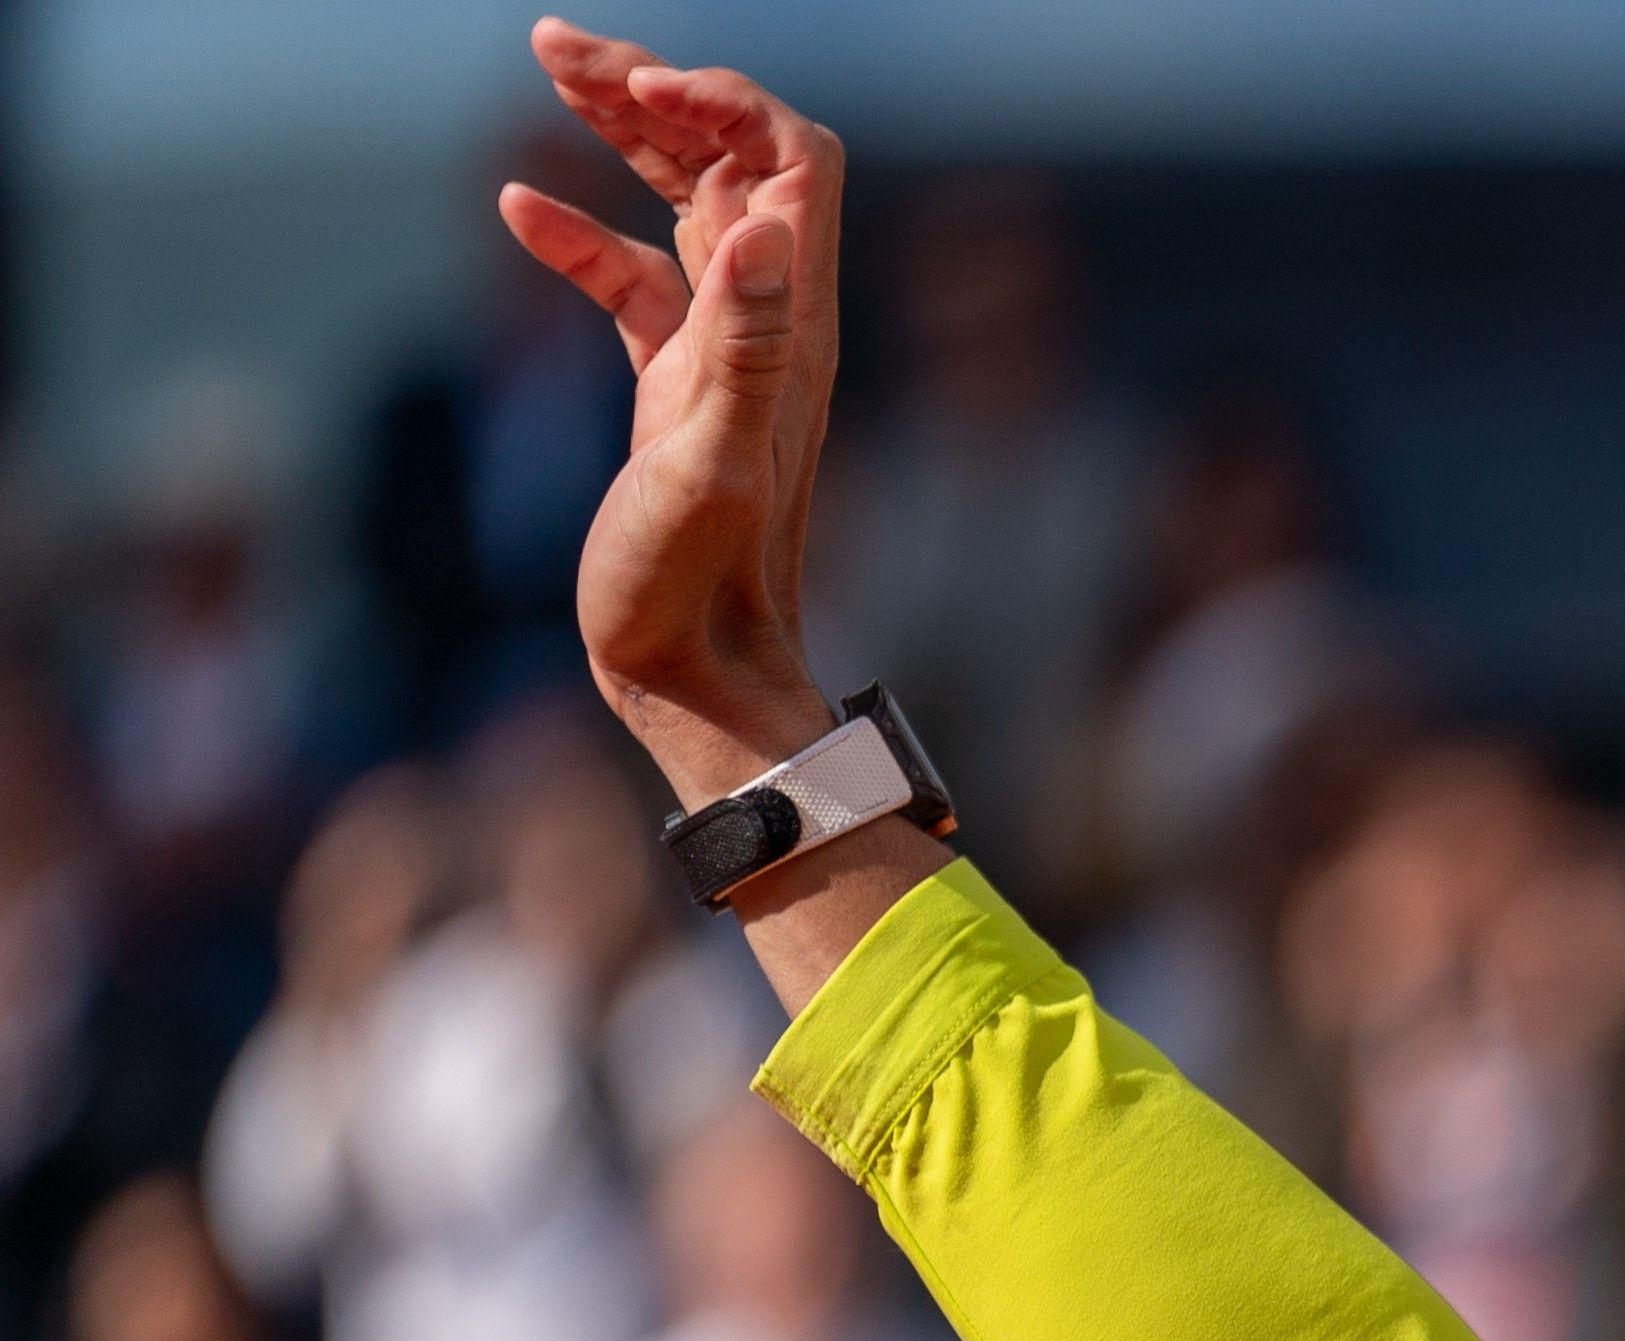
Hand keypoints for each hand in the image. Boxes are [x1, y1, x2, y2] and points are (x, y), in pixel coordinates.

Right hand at [499, 17, 848, 802]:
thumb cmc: (696, 584)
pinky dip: (582, 232)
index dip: (726, 105)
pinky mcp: (670, 387)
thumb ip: (745, 344)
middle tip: (555, 41)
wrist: (692, 675)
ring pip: (679, 206)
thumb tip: (762, 227)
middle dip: (653, 90)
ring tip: (543, 71)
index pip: (790, 163)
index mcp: (787, 324)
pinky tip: (516, 207)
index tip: (636, 86)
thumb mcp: (713, 459)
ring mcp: (718, 351)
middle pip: (729, 163)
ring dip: (618, 135)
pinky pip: (634, 279)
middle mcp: (765, 324)